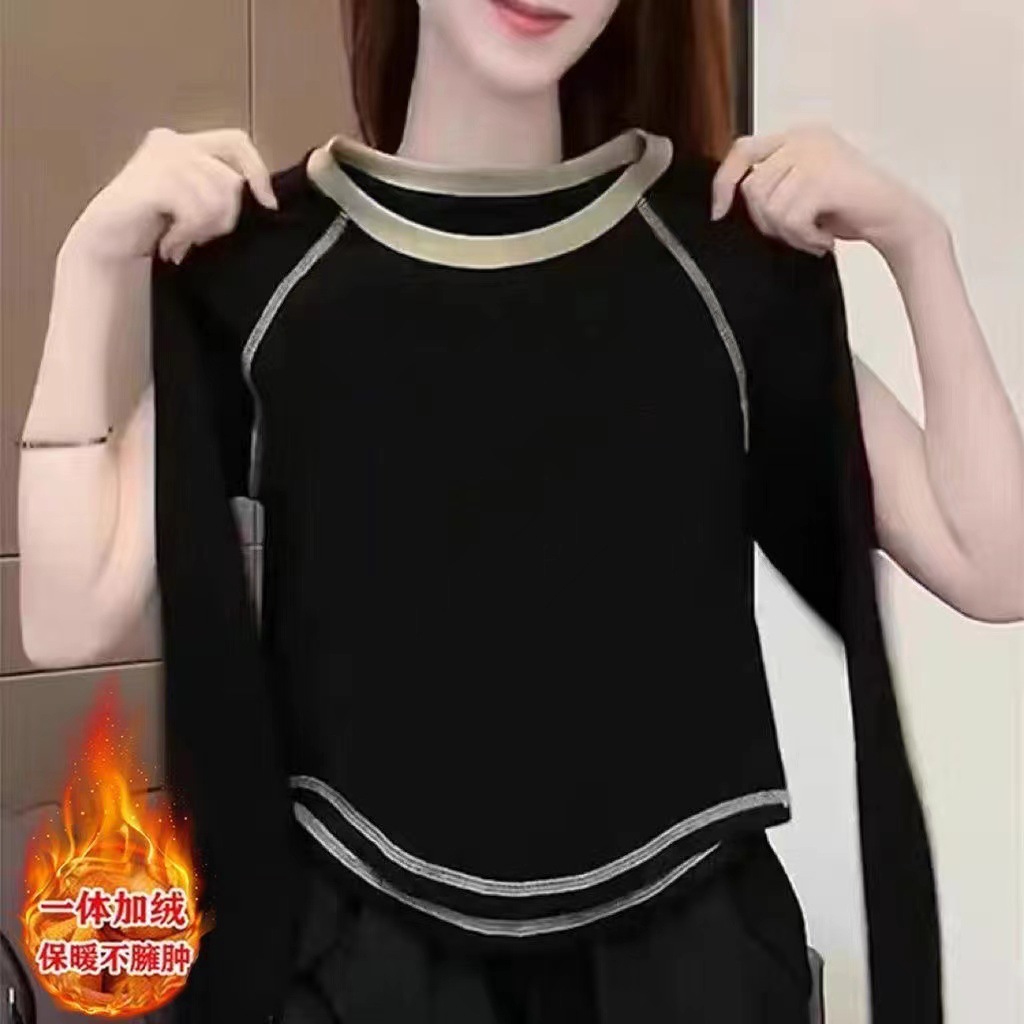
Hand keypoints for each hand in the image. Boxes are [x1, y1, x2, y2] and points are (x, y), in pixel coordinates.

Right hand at [65, 127, 278, 266]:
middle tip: (197, 236)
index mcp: (185, 144)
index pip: (237, 142)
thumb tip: (266, 199)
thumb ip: (220, 190)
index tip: (267, 204)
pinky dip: (186, 235)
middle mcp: (173, 143)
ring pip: (217, 200)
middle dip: (223, 219)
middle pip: (231, 181)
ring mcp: (160, 159)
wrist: (106, 243)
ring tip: (179, 240)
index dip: (258, 172)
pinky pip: (195, 212)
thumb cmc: (152, 226)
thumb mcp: (194, 202)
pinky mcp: (151, 181)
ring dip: (202, 230)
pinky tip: (169, 244)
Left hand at [710, 123, 944, 261]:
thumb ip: (773, 184)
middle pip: (752, 187)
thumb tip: (727, 201)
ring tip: (813, 235)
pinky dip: (803, 238)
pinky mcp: (824, 177)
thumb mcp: (803, 190)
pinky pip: (790, 218)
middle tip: (797, 233)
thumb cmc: (851, 209)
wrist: (898, 219)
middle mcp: (805, 138)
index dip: (724, 181)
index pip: (742, 149)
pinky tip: (823, 238)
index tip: (718, 212)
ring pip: (768, 206)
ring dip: (789, 233)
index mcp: (797, 136)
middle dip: (767, 222)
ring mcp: (815, 155)